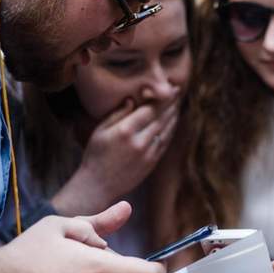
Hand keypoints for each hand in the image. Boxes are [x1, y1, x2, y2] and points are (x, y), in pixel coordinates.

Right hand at [53, 93, 180, 215]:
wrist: (98, 185)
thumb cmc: (95, 155)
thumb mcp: (99, 131)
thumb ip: (117, 114)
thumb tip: (132, 99)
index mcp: (125, 131)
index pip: (150, 109)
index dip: (162, 98)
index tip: (170, 87)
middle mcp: (139, 142)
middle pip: (161, 118)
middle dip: (171, 104)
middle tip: (178, 91)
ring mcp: (148, 154)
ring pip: (166, 130)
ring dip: (173, 116)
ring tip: (178, 104)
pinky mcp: (152, 163)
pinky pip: (165, 143)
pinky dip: (171, 131)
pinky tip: (173, 123)